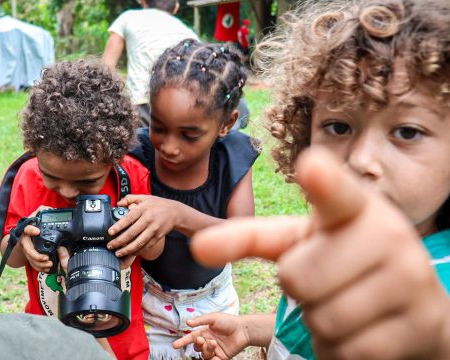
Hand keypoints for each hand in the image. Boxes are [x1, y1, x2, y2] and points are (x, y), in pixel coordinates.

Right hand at [18, 206, 54, 271]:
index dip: (31, 230)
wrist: (23, 234)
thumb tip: (49, 209)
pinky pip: (32, 264)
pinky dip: (39, 267)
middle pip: (28, 250)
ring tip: (50, 264)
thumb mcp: (36, 216)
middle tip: (47, 258)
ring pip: (30, 259)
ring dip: (40, 264)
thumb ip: (43, 211)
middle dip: (37, 256)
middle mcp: (24, 240)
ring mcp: (25, 249)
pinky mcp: (28, 256)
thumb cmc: (32, 224)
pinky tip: (47, 268)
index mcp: (26, 229)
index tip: (37, 231)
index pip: (27, 229)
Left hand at [107, 195, 179, 256]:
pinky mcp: (157, 237)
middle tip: (110, 245)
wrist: (175, 212)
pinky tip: (129, 253)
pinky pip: (145, 246)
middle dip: (119, 241)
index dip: (118, 226)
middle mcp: (148, 220)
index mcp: (143, 209)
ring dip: (127, 249)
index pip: (128, 218)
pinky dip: (137, 251)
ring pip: (139, 243)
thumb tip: (118, 203)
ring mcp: (153, 230)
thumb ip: (130, 198)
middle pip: (132, 233)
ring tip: (118, 253)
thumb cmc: (158, 204)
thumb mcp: (144, 197)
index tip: (110, 232)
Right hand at [172, 313, 250, 359]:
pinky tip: (216, 351)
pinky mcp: (221, 357)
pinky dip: (212, 358)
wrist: (243, 329)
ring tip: (214, 343)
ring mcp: (215, 350)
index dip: (183, 342)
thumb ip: (200, 320)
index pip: (191, 338)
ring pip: (204, 354)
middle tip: (202, 340)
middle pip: (197, 347)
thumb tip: (187, 323)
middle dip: (197, 345)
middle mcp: (208, 341)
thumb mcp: (213, 317)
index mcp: (205, 332)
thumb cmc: (229, 321)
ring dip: (206, 349)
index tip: (175, 345)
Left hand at [190, 148, 449, 359]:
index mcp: (353, 206)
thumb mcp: (299, 242)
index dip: (323, 183)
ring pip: (323, 320)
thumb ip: (250, 238)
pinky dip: (342, 350)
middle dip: (300, 291)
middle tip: (328, 282)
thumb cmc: (341, 263)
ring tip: (349, 306)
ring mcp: (411, 278)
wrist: (413, 306)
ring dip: (321, 323)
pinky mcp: (422, 323)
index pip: (335, 194)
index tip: (310, 167)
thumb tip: (198, 245)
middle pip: (297, 279)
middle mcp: (389, 233)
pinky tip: (366, 330)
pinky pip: (348, 350)